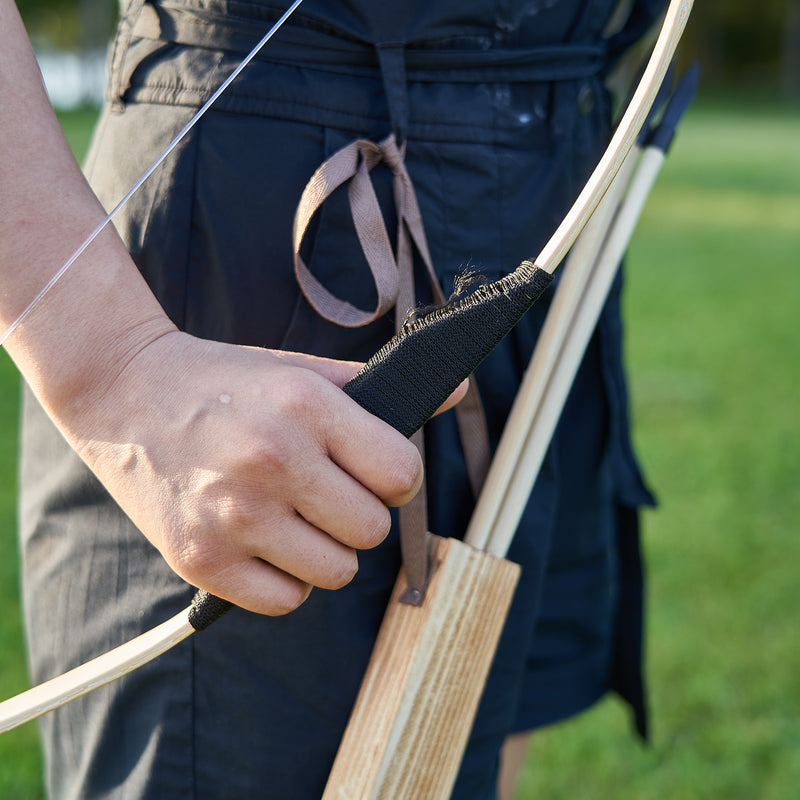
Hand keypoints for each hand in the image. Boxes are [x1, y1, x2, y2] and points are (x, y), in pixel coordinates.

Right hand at [72, 331, 441, 615]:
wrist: (124, 392)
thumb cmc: (224, 383)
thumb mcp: (300, 369)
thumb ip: (377, 387)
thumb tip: (457, 389)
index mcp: (308, 408)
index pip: (403, 475)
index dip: (395, 478)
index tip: (375, 474)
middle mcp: (274, 462)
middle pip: (373, 531)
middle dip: (359, 515)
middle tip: (326, 494)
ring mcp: (235, 516)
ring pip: (337, 572)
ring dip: (326, 552)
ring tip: (293, 518)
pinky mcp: (201, 560)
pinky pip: (286, 601)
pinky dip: (285, 580)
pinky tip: (263, 543)